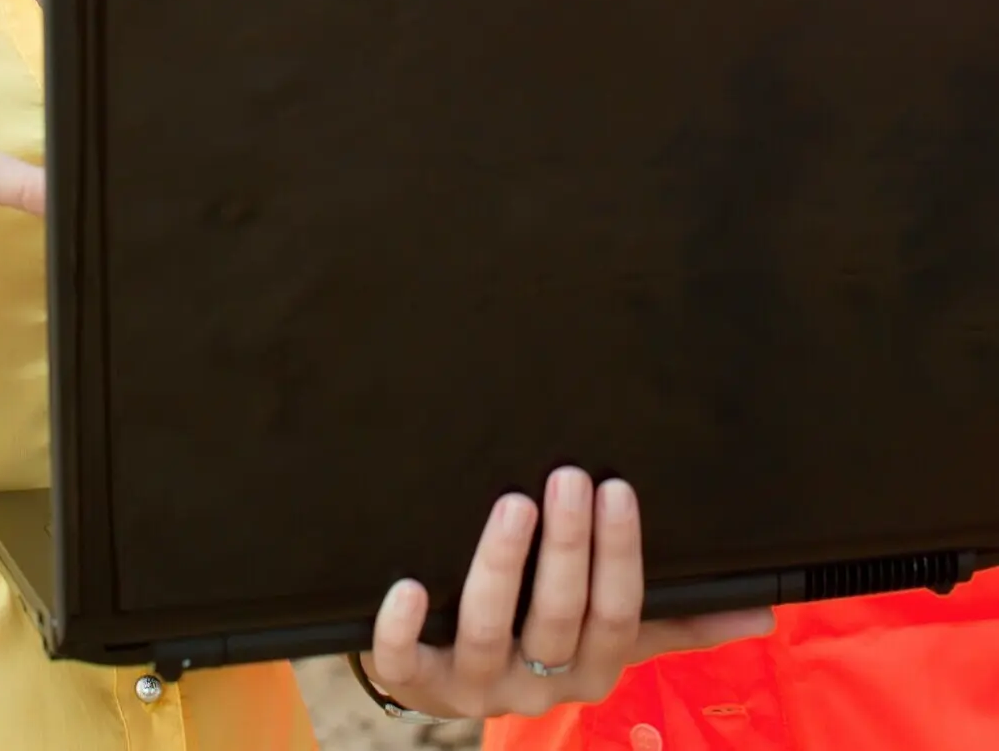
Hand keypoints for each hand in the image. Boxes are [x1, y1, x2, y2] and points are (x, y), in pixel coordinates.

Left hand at [363, 470, 772, 720]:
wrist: (453, 681)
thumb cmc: (545, 640)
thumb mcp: (612, 636)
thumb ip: (675, 621)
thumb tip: (761, 611)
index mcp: (592, 669)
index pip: (618, 617)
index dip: (620, 556)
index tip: (617, 488)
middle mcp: (539, 686)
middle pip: (558, 619)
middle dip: (567, 548)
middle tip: (568, 477)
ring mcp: (477, 688)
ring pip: (490, 632)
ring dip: (500, 568)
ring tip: (511, 504)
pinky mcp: (419, 684)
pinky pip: (407, 666)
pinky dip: (403, 628)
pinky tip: (408, 584)